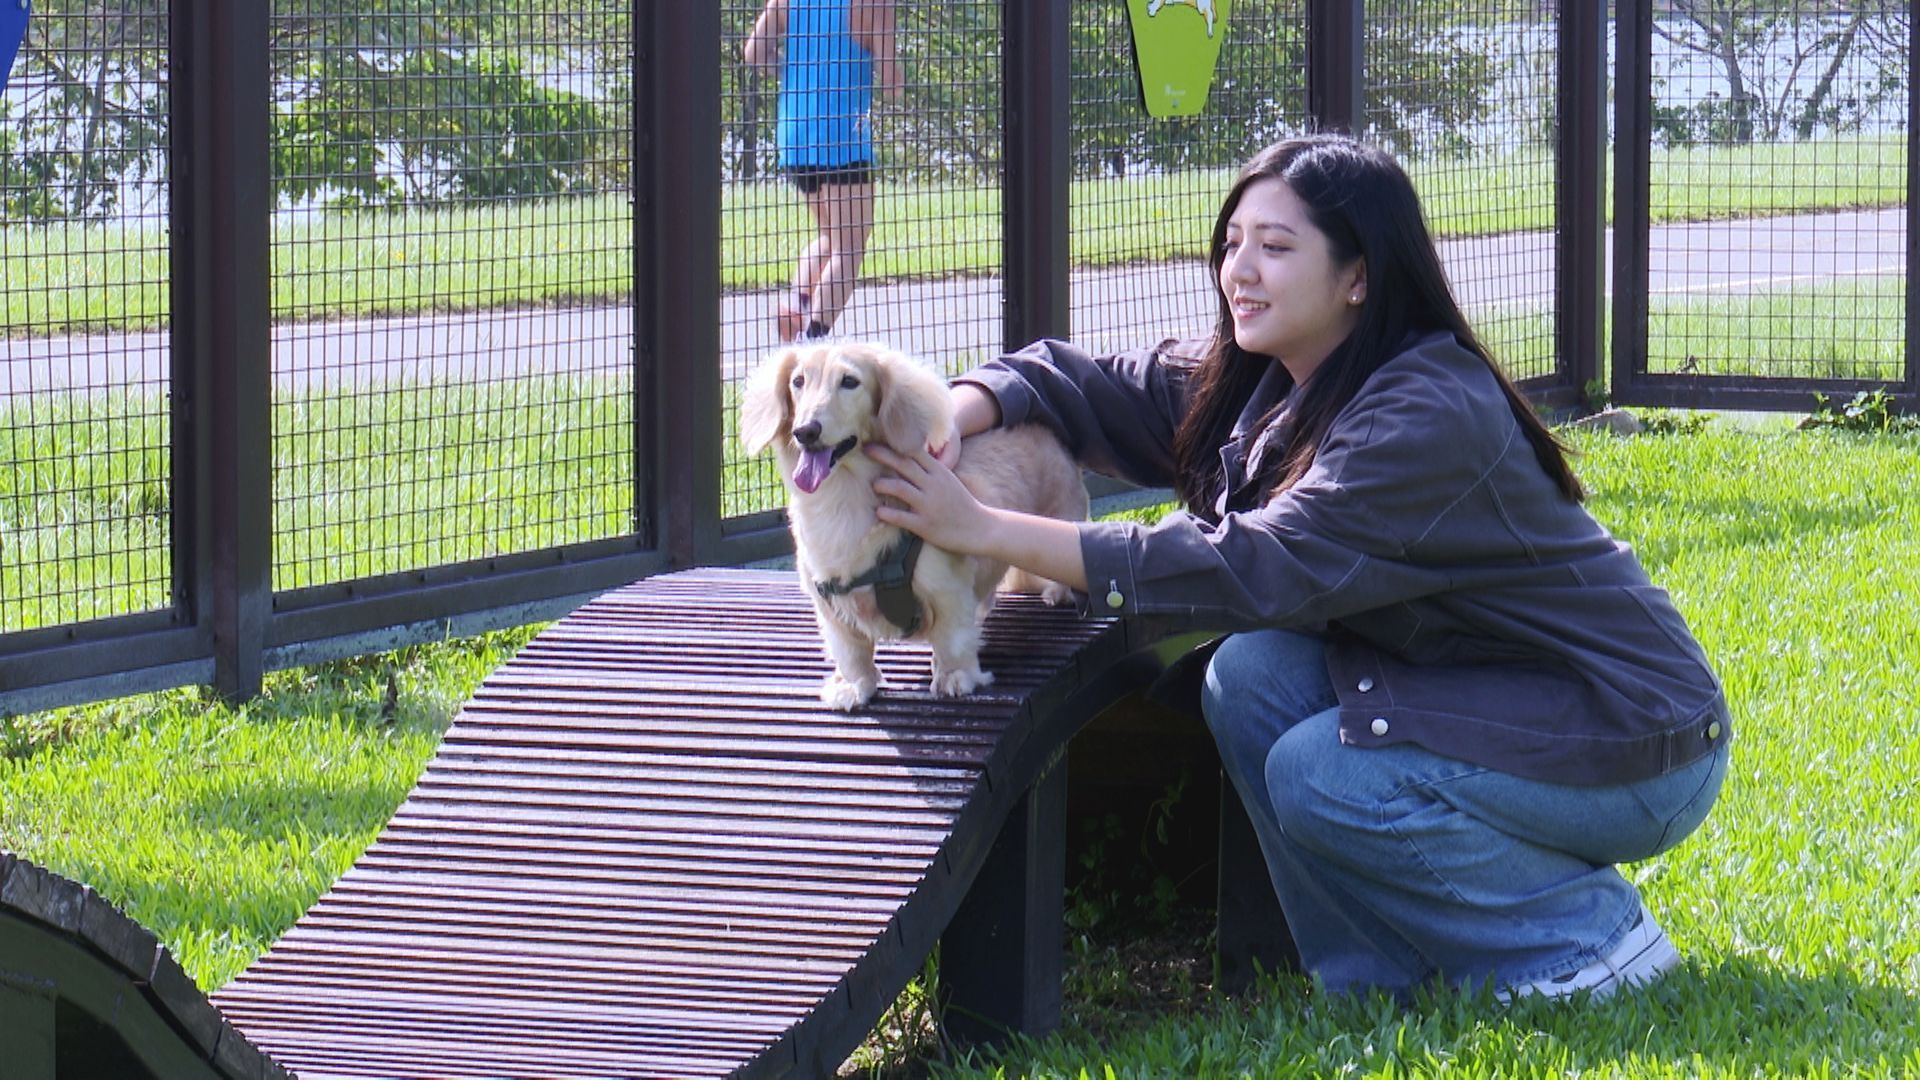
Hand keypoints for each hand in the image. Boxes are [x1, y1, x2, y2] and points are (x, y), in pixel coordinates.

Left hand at [867, 443, 991, 555]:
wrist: (980, 528)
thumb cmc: (962, 504)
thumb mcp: (948, 481)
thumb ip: (930, 470)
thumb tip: (907, 459)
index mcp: (939, 472)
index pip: (914, 452)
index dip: (894, 444)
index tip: (878, 438)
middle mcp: (933, 485)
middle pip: (904, 464)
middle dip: (882, 455)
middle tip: (865, 450)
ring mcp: (928, 505)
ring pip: (900, 488)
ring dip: (883, 484)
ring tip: (874, 485)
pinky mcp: (925, 525)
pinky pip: (901, 517)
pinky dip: (887, 514)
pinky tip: (879, 512)